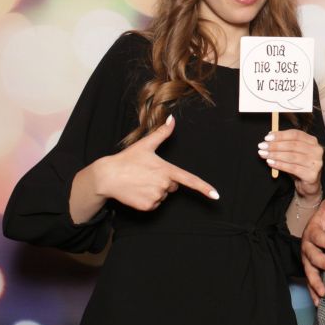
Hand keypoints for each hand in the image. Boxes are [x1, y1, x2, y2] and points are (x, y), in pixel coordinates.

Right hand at [95, 115, 218, 210]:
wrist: (107, 176)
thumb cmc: (127, 159)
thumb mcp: (145, 144)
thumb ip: (162, 133)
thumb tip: (172, 118)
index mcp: (166, 170)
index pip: (190, 180)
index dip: (204, 188)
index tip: (216, 195)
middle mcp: (164, 184)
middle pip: (173, 186)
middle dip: (163, 181)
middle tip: (146, 174)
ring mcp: (156, 196)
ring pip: (163, 196)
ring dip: (155, 191)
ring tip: (139, 182)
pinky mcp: (147, 206)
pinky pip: (154, 205)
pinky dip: (148, 200)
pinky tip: (137, 192)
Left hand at [258, 129, 323, 198]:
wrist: (308, 186)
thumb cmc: (299, 166)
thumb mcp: (293, 153)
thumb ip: (284, 144)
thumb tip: (270, 136)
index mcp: (312, 141)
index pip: (296, 134)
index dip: (280, 135)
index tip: (267, 137)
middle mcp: (317, 150)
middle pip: (293, 145)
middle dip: (275, 145)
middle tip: (262, 146)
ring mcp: (316, 163)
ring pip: (292, 156)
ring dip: (275, 155)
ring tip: (264, 154)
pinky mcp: (312, 174)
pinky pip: (292, 168)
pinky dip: (280, 165)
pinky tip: (271, 163)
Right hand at [301, 187, 324, 303]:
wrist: (312, 230)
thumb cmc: (324, 221)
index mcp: (313, 233)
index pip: (319, 237)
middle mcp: (307, 248)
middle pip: (312, 257)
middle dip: (323, 263)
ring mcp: (307, 261)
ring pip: (309, 272)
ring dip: (315, 282)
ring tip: (324, 292)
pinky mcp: (309, 271)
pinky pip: (309, 284)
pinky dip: (313, 294)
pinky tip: (320, 304)